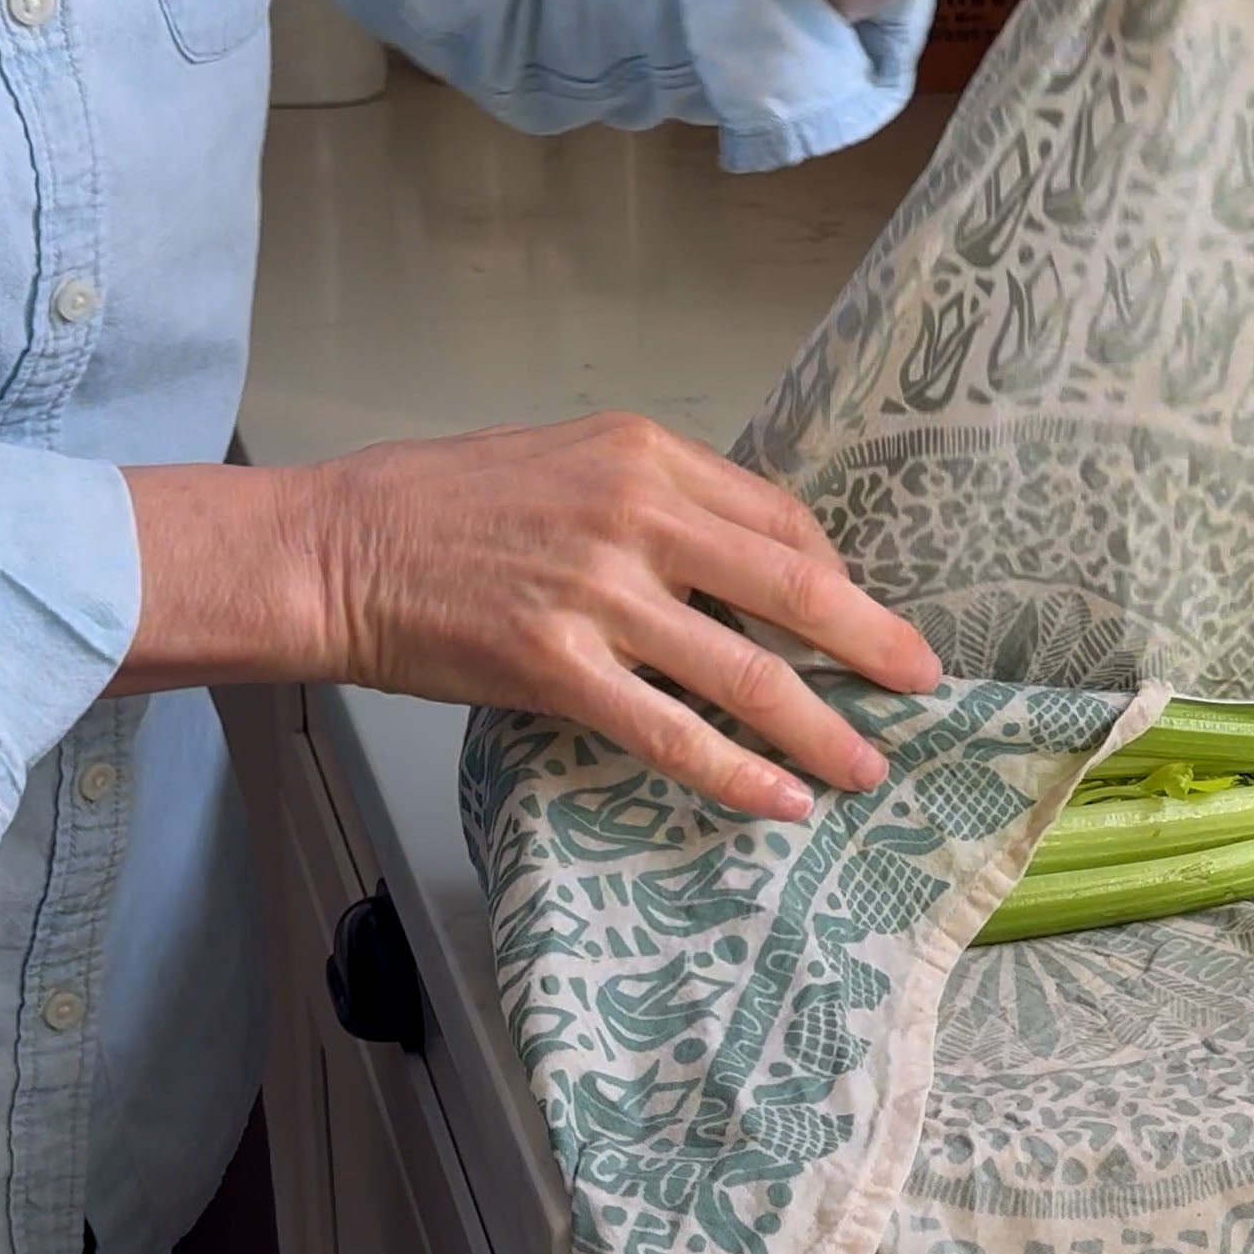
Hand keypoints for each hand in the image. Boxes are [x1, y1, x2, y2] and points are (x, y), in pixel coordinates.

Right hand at [119, 415, 937, 819]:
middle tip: (923, 681)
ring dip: (820, 726)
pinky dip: (738, 771)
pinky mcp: (556, 664)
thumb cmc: (439, 506)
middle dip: (870, 642)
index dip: (833, 576)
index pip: (778, 516)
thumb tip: (747, 563)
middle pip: (792, 586)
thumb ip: (655, 502)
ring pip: (746, 670)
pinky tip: (782, 799)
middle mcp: (633, 513)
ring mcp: (597, 592)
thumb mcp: (564, 464)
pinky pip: (672, 731)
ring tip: (867, 764)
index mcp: (643, 454)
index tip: (858, 617)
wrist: (330, 550)